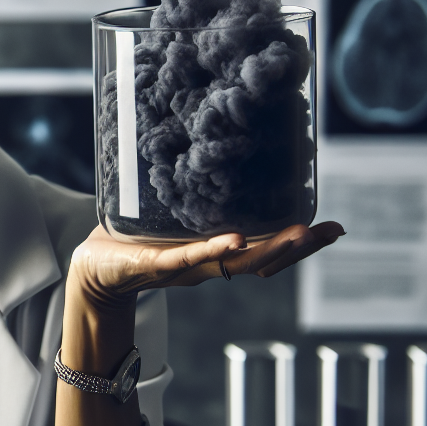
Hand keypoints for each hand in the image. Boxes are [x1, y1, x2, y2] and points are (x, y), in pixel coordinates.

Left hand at [68, 221, 345, 311]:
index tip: (334, 228)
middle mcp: (205, 264)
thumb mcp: (171, 217)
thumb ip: (195, 196)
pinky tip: (235, 240)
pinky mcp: (154, 264)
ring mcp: (183, 267)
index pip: (266, 249)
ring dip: (267, 251)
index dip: (300, 243)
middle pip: (260, 261)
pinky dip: (212, 250)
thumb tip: (217, 155)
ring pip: (232, 263)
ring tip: (297, 235)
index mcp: (214, 253)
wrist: (91, 270)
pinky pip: (187, 258)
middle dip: (296, 248)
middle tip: (328, 231)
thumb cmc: (132, 241)